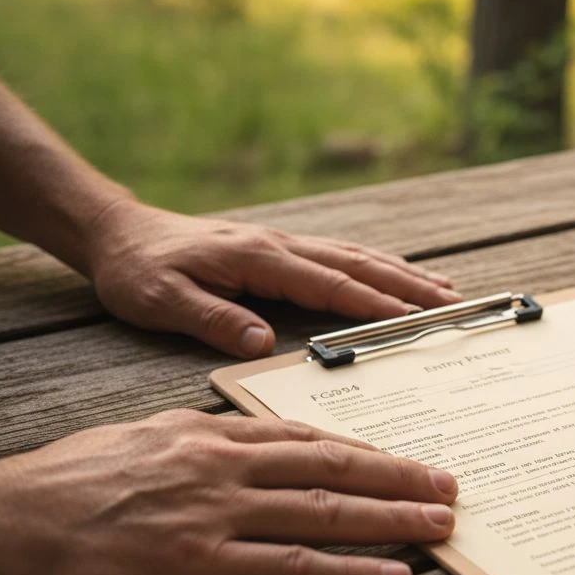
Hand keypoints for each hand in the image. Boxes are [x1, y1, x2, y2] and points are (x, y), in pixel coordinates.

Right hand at [0, 410, 458, 574]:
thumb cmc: (58, 487)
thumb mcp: (135, 442)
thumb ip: (194, 443)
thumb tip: (236, 445)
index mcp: (207, 436)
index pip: (305, 438)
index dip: (364, 450)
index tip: (405, 460)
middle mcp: (223, 467)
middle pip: (332, 468)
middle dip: (399, 477)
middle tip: (450, 485)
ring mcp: (215, 515)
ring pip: (326, 512)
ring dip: (393, 520)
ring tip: (442, 526)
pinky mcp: (199, 568)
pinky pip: (292, 570)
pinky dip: (349, 573)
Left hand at [82, 200, 462, 357]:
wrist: (118, 233)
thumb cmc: (139, 271)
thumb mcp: (162, 300)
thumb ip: (214, 318)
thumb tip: (263, 341)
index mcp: (260, 259)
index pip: (330, 284)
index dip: (374, 303)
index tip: (415, 319)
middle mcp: (281, 246)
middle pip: (359, 266)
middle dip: (410, 286)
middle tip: (456, 303)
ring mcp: (285, 244)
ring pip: (358, 257)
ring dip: (404, 273)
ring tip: (446, 290)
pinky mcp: (281, 249)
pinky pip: (342, 255)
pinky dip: (378, 266)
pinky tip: (397, 275)